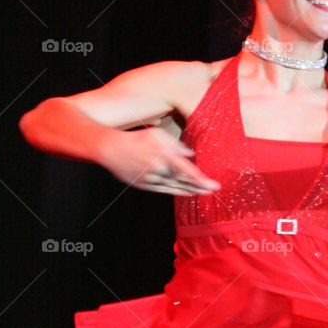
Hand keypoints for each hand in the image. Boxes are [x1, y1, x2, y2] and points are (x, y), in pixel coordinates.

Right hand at [102, 127, 220, 196]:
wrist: (112, 149)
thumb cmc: (136, 138)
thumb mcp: (158, 135)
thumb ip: (176, 145)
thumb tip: (191, 154)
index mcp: (164, 156)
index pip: (188, 172)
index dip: (202, 180)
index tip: (215, 185)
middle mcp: (159, 170)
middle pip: (184, 182)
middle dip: (200, 187)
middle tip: (213, 190)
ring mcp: (152, 180)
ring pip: (175, 187)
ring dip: (191, 190)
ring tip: (203, 192)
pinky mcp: (145, 185)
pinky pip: (165, 190)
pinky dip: (177, 191)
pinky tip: (187, 192)